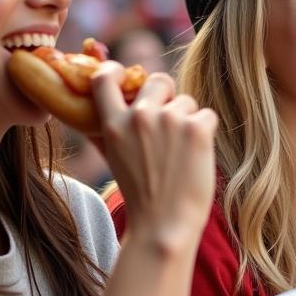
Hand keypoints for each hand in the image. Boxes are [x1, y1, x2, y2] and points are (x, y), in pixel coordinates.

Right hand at [91, 65, 217, 249]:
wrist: (164, 225)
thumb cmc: (141, 196)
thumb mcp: (113, 159)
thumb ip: (103, 132)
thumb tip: (88, 113)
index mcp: (114, 123)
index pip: (105, 78)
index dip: (115, 70)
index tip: (124, 74)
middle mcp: (140, 116)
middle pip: (159, 80)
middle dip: (168, 95)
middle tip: (171, 120)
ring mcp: (169, 120)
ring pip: (187, 102)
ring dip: (188, 121)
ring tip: (182, 154)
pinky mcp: (197, 128)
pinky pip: (207, 116)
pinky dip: (206, 133)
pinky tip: (197, 157)